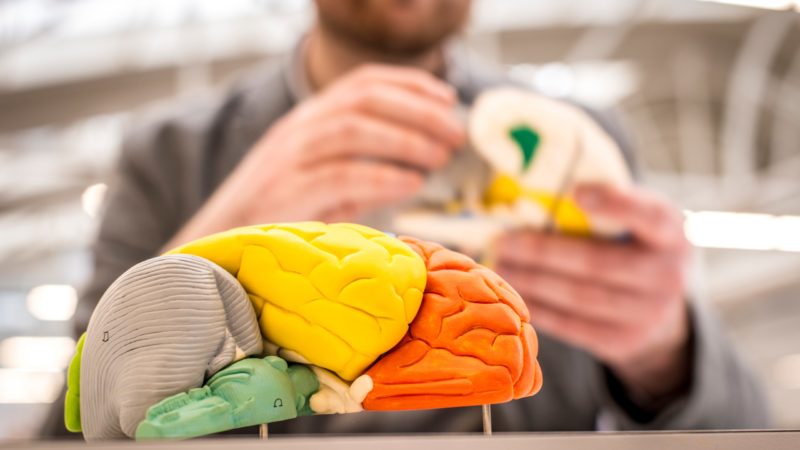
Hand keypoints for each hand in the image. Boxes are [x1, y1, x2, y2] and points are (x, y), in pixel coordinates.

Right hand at [165, 64, 463, 249]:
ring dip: (405, 139)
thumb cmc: (277, 219)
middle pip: (363, 100)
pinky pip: (340, 176)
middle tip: (455, 134)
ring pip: (352, 129)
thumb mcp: (321, 184)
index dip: (409, 83)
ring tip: (440, 157)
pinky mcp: (283, 194)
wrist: (216, 250)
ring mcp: (287, 159)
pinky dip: (382, 176)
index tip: (447, 96)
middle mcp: (296, 130)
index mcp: (307, 120)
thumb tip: (417, 168)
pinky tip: (412, 183)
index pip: (361, 82)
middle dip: (417, 110)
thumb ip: (362, 170)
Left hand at [495, 183, 690, 401]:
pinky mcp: (622, 341)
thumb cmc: (630, 245)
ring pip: (579, 297)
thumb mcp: (634, 220)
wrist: (659, 306)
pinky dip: (538, 307)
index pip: (648, 215)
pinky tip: (513, 293)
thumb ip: (602, 205)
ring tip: (499, 266)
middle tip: (503, 241)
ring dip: (532, 281)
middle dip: (543, 252)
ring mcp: (648, 314)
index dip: (614, 204)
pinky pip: (572, 326)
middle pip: (597, 263)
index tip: (576, 193)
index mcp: (672, 232)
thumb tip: (532, 193)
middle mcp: (668, 274)